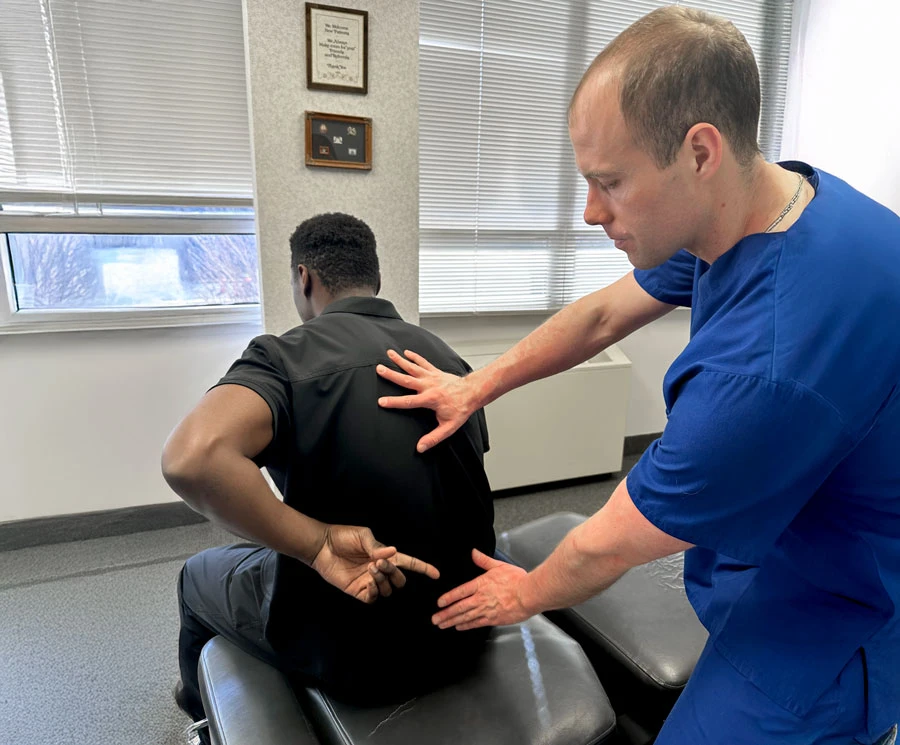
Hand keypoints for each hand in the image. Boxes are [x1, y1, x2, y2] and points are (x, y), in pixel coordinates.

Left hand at [311, 524, 439, 603]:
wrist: (322, 546)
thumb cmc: (343, 537)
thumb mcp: (363, 535)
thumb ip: (377, 546)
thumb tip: (392, 553)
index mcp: (385, 555)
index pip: (409, 563)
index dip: (424, 568)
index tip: (436, 574)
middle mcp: (380, 570)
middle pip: (400, 581)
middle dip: (394, 573)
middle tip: (379, 563)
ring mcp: (369, 582)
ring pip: (388, 590)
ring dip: (383, 581)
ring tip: (370, 569)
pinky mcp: (357, 591)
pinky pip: (373, 598)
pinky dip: (375, 592)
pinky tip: (369, 582)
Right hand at [377, 349, 476, 452]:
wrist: (473, 392)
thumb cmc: (461, 409)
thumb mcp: (448, 427)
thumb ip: (434, 438)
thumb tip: (420, 448)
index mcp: (430, 400)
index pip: (408, 402)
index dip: (394, 402)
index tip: (381, 401)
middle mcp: (428, 386)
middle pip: (406, 380)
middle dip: (392, 374)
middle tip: (379, 369)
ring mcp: (432, 377)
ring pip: (413, 367)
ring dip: (400, 360)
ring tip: (389, 353)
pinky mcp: (435, 372)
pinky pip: (423, 362)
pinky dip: (415, 357)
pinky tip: (406, 352)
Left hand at [432, 549, 531, 629]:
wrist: (529, 594)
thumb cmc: (517, 580)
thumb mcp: (499, 565)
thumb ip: (483, 560)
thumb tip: (473, 553)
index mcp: (480, 584)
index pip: (459, 592)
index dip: (448, 598)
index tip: (439, 603)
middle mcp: (480, 598)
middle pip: (458, 607)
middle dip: (445, 614)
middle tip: (435, 619)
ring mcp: (486, 610)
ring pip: (465, 617)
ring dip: (452, 621)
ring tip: (442, 625)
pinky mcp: (493, 619)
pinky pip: (476, 623)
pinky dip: (466, 626)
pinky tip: (459, 627)